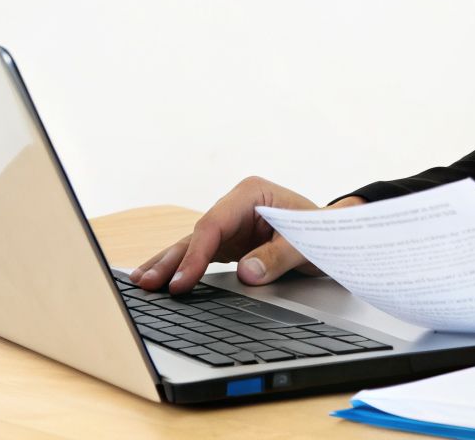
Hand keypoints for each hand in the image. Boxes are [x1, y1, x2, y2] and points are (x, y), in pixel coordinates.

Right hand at [130, 176, 364, 292]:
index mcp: (251, 193)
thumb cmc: (322, 232)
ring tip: (141, 282)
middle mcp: (234, 207)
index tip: (182, 281)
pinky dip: (181, 269)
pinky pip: (199, 256)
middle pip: (196, 234)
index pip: (213, 224)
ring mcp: (229, 225)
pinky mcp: (228, 243)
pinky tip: (159, 280)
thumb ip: (278, 256)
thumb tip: (248, 272)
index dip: (196, 255)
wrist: (333, 236)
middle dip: (171, 259)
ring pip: (191, 245)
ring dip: (168, 265)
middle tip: (147, 282)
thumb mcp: (308, 244)